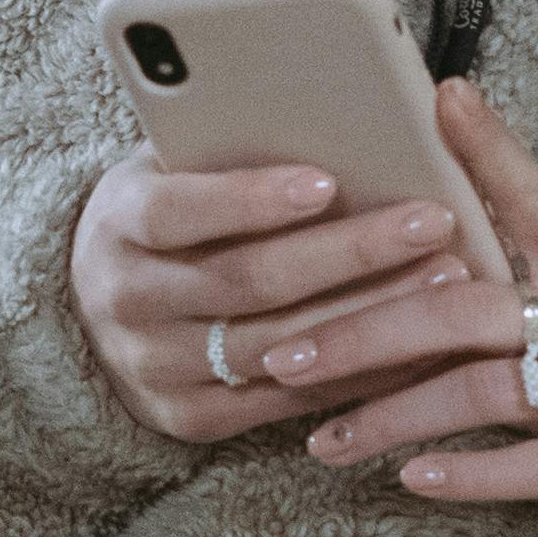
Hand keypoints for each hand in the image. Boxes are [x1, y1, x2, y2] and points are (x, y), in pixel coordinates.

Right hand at [71, 153, 473, 443]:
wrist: (94, 308)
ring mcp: (156, 369)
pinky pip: (288, 402)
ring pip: (278, 349)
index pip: (182, 210)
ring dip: (369, 314)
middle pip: (247, 282)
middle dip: (348, 253)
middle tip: (430, 223)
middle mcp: (128, 302)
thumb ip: (227, 152)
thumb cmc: (166, 216)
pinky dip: (360, 374)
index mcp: (119, 224)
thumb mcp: (171, 170)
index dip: (252, 200)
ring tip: (444, 277)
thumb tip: (341, 118)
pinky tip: (420, 343)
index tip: (327, 181)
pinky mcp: (190, 418)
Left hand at [252, 82, 537, 536]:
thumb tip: (448, 186)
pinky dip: (478, 472)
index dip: (487, 148)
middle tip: (286, 353)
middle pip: (467, 308)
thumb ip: (527, 247)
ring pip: (489, 389)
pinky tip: (417, 480)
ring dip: (396, 415)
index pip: (533, 195)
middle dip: (365, 331)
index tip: (433, 100)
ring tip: (326, 440)